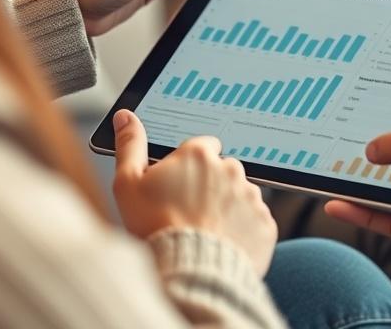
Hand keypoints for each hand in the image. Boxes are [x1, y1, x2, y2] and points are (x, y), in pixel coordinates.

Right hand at [111, 110, 277, 275]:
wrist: (188, 272)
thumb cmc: (155, 227)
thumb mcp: (128, 183)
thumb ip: (130, 145)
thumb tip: (125, 116)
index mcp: (199, 154)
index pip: (202, 147)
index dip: (190, 166)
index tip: (180, 185)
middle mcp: (231, 169)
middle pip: (222, 171)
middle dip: (210, 187)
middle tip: (190, 212)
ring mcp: (251, 197)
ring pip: (240, 196)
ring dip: (227, 208)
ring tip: (206, 231)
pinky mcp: (265, 224)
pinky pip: (255, 222)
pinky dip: (243, 231)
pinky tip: (223, 243)